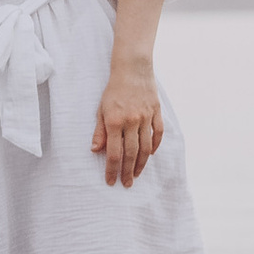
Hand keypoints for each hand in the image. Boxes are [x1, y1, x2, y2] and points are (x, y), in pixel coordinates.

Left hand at [92, 61, 162, 186]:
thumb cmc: (114, 90)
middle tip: (126, 184)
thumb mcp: (101, 109)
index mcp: (114, 121)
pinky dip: (155, 146)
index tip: (111, 181)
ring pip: (146, 148)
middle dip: (127, 172)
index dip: (112, 170)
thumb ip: (100, 131)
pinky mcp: (156, 112)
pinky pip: (158, 134)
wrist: (132, 69)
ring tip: (137, 175)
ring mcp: (145, 117)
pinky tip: (150, 155)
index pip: (113, 153)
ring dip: (141, 164)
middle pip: (131, 154)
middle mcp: (131, 122)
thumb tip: (95, 150)